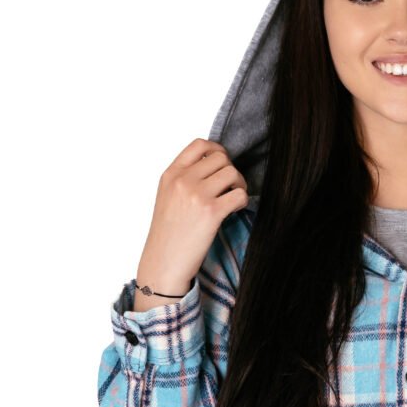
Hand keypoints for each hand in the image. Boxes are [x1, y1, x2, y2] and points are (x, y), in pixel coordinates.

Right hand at [136, 139, 248, 298]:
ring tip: (231, 200)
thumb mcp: (167, 196)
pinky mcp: (211, 212)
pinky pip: (240, 194)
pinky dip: (242, 201)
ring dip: (239, 185)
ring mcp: (197, 195)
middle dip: (231, 171)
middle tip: (229, 188)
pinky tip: (233, 211)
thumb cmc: (168, 234)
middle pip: (221, 158)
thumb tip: (214, 165)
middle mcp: (183, 180)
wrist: (163, 262)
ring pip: (233, 173)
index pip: (199, 145)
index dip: (217, 150)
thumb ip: (185, 178)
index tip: (222, 163)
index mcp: (171, 174)